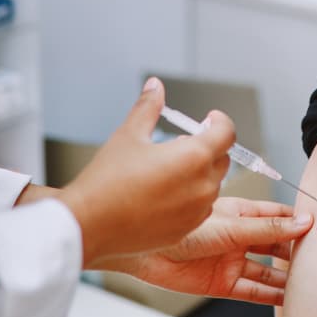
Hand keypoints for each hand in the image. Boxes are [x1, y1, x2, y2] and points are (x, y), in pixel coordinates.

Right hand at [51, 78, 235, 264]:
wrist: (89, 225)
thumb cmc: (107, 180)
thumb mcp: (129, 134)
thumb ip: (148, 107)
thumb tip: (155, 86)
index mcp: (194, 157)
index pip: (227, 134)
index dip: (221, 122)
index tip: (209, 119)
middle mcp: (202, 186)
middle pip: (221, 159)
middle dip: (208, 147)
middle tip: (181, 143)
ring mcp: (196, 212)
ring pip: (211, 185)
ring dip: (200, 173)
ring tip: (168, 169)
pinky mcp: (186, 230)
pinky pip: (200, 208)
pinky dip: (191, 197)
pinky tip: (163, 193)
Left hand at [94, 197, 312, 305]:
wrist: (142, 249)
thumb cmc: (177, 225)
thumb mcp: (230, 224)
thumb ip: (266, 227)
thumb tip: (302, 223)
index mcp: (239, 212)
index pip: (277, 215)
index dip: (298, 219)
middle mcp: (237, 237)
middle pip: (276, 244)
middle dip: (296, 250)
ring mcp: (231, 260)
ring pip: (267, 270)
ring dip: (286, 276)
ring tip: (311, 280)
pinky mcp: (222, 283)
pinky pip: (252, 290)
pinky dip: (270, 295)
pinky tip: (288, 297)